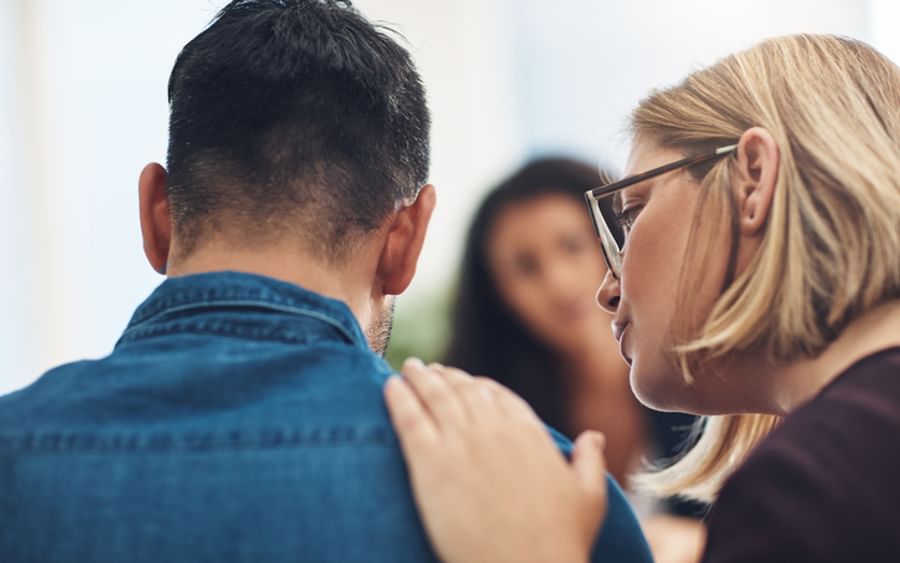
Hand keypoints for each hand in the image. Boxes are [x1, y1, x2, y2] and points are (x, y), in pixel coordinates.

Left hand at [384, 358, 608, 562]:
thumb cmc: (561, 541)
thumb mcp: (589, 496)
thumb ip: (589, 460)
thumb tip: (594, 435)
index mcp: (527, 432)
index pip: (498, 396)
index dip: (479, 386)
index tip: (467, 381)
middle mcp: (492, 429)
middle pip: (463, 390)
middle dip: (446, 377)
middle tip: (430, 370)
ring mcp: (459, 442)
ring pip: (434, 396)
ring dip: (420, 377)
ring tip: (409, 368)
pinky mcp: (429, 463)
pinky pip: (409, 419)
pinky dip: (398, 398)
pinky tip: (390, 386)